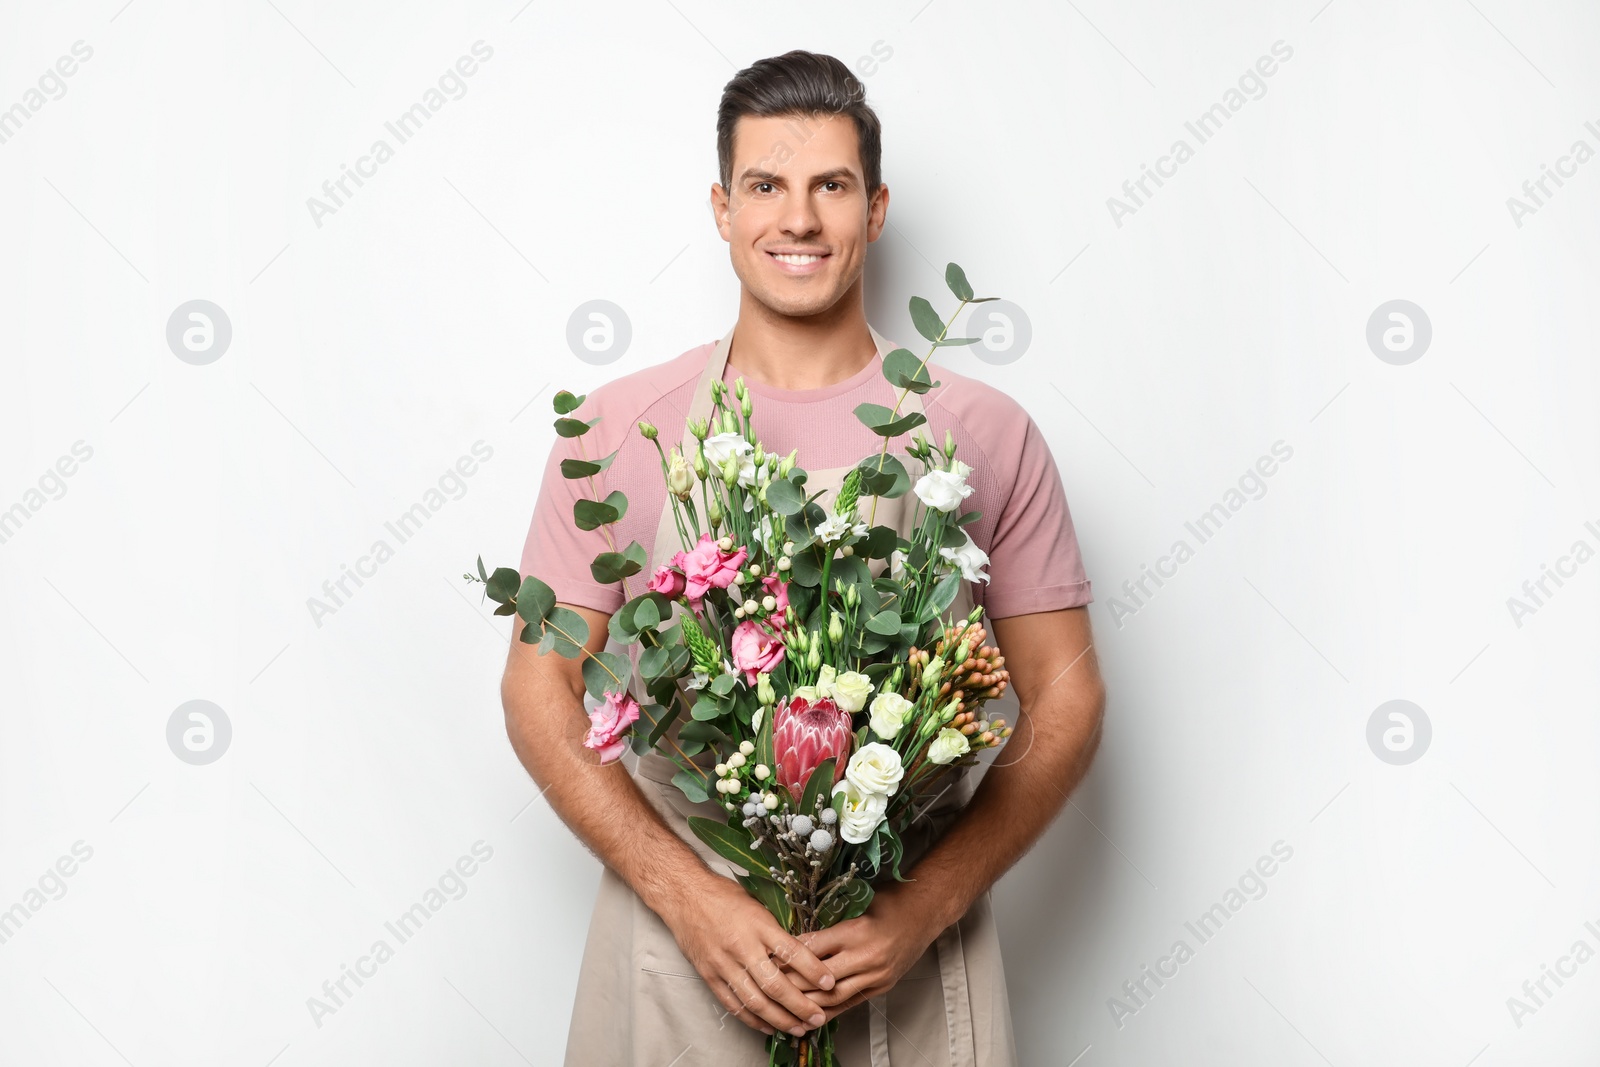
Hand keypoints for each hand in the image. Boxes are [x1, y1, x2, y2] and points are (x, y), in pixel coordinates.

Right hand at [660, 875, 838, 1037]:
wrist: (684, 895)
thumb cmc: (723, 895)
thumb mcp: (757, 904)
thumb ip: (776, 930)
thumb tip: (801, 953)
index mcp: (757, 924)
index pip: (791, 951)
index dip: (813, 969)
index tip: (830, 982)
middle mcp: (742, 946)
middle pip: (775, 984)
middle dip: (800, 1006)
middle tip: (818, 1017)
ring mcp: (724, 964)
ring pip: (755, 1001)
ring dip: (779, 1019)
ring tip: (798, 1029)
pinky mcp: (709, 976)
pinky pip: (733, 1004)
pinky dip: (752, 1020)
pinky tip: (768, 1027)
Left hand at [784, 884, 945, 1023]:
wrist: (925, 913)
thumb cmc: (890, 902)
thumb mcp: (856, 904)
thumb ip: (829, 925)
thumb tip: (796, 939)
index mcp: (856, 932)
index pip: (813, 948)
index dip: (789, 954)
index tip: (769, 956)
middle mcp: (866, 957)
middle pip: (820, 977)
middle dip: (792, 982)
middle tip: (769, 982)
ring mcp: (876, 975)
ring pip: (834, 996)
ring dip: (809, 1001)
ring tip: (786, 1002)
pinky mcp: (882, 986)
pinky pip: (850, 1003)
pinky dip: (829, 1009)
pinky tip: (812, 1012)